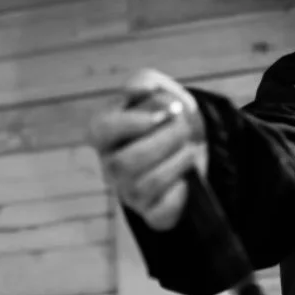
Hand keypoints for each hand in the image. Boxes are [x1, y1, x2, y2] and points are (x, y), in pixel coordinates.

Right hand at [88, 69, 207, 230]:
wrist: (194, 141)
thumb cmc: (167, 115)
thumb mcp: (158, 89)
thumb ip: (144, 82)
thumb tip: (139, 90)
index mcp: (104, 133)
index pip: (100, 130)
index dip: (132, 123)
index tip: (164, 114)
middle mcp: (110, 165)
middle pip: (123, 162)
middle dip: (163, 142)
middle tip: (185, 128)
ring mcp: (127, 191)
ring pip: (143, 185)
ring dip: (175, 163)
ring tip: (191, 148)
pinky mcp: (150, 212)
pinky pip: (160, 212)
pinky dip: (179, 194)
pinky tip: (187, 178)